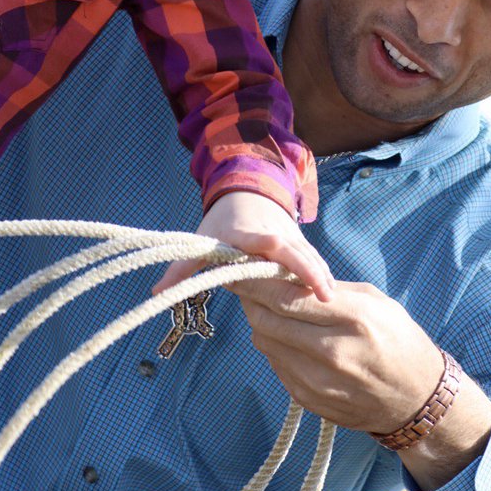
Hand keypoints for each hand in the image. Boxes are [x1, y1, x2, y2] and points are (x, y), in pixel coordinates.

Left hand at [153, 189, 334, 301]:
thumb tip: (155, 291)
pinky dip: (323, 275)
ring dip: (320, 276)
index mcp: (246, 234)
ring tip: (333, 300)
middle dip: (308, 271)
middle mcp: (272, 234)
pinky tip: (335, 295)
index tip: (281, 251)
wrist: (248, 190)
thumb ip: (181, 268)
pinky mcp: (301, 244)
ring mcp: (290, 238)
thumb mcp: (201, 240)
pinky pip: (314, 260)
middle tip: (324, 296)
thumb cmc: (222, 222)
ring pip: (308, 257)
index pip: (261, 239)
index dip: (270, 245)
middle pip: (293, 252)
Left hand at [228, 275, 490, 488]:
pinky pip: (276, 364)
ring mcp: (320, 381)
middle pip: (268, 318)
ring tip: (271, 308)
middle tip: (246, 282)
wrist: (418, 401)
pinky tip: (290, 338)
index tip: (237, 265)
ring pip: (266, 341)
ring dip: (262, 321)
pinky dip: (275, 346)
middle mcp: (334, 352)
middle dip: (252, 297)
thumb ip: (326, 288)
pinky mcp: (310, 400)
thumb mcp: (374, 301)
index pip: (286, 295)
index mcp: (354, 318)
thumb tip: (281, 274)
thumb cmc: (398, 340)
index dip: (254, 279)